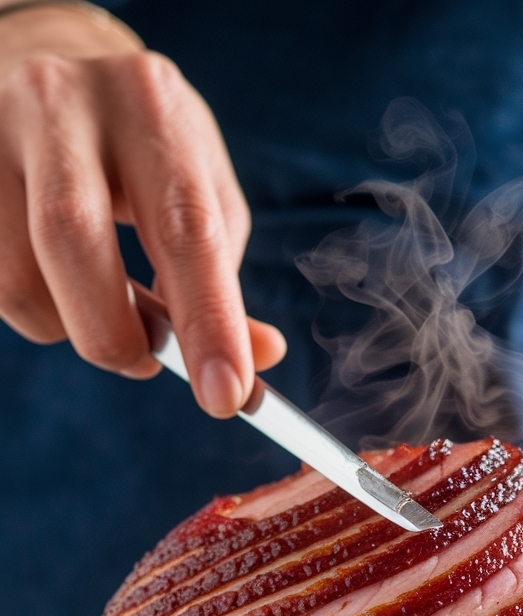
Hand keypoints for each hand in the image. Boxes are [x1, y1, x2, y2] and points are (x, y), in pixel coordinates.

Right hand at [0, 3, 285, 415]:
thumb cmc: (139, 147)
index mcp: (147, 106)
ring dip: (66, 325)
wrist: (46, 66)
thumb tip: (254, 364)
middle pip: (73, 242)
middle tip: (145, 363)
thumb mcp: (199, 190)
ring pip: (17, 279)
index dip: (208, 322)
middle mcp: (60, 104)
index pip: (184, 228)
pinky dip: (34, 309)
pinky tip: (53, 282)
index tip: (226, 396)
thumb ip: (222, 280)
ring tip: (95, 305)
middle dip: (114, 333)